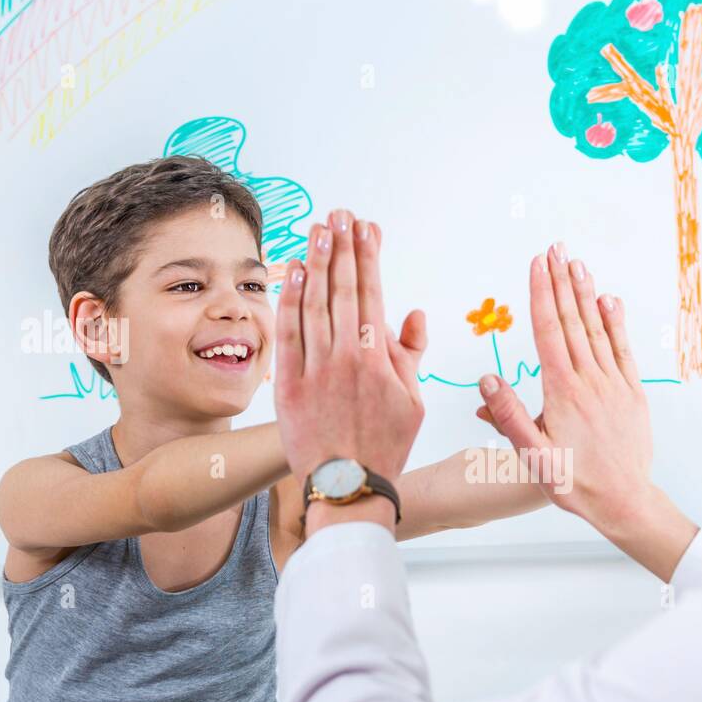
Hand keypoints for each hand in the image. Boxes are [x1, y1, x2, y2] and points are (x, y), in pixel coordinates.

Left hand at [275, 210, 426, 525]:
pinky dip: (289, 301)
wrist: (349, 487)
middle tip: (341, 214)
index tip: (366, 228)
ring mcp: (315, 368)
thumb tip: (412, 313)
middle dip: (342, 247)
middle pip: (342, 289)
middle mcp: (346, 356)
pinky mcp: (288, 384)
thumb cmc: (385, 447)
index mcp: (379, 358)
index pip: (372, 293)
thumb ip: (411, 354)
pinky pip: (287, 333)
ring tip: (318, 229)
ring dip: (315, 261)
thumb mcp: (413, 402)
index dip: (367, 256)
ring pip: (313, 304)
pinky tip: (291, 273)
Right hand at [475, 243, 653, 539]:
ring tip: (577, 264)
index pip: (548, 331)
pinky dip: (615, 322)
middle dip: (561, 281)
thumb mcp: (532, 455)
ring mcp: (613, 384)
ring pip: (597, 329)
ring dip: (586, 294)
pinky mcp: (632, 393)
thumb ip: (509, 416)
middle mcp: (589, 380)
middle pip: (572, 321)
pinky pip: (622, 349)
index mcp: (562, 391)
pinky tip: (610, 300)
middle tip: (555, 248)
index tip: (536, 264)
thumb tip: (486, 380)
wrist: (623, 500)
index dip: (541, 294)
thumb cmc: (573, 483)